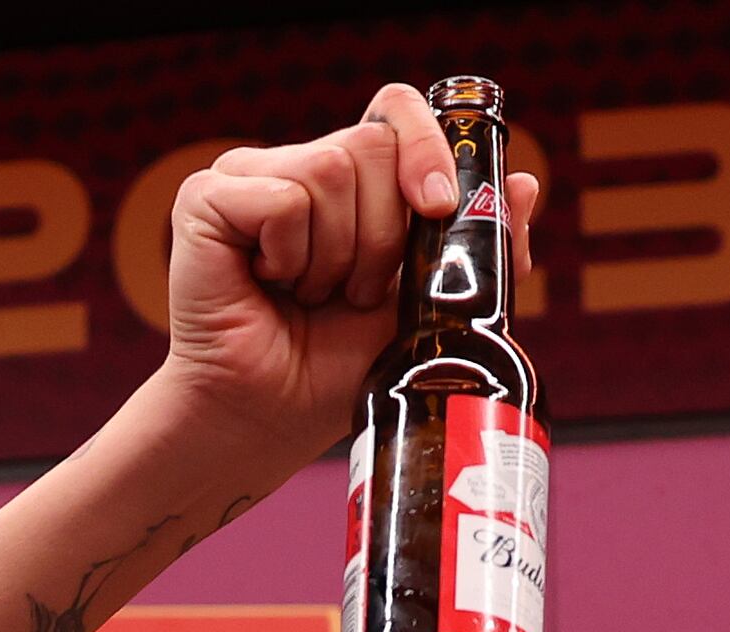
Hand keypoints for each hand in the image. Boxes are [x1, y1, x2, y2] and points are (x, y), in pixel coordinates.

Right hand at [156, 84, 542, 467]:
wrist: (269, 420)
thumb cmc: (336, 368)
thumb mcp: (429, 305)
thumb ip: (477, 245)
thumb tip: (524, 184)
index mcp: (348, 180)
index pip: (395, 113)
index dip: (424, 149)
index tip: (434, 210)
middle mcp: (296, 165)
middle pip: (370, 145)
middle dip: (382, 236)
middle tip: (351, 292)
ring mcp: (247, 175)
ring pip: (330, 169)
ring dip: (337, 257)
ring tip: (311, 296)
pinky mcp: (205, 198)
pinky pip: (281, 200)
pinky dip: (290, 257)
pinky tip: (269, 287)